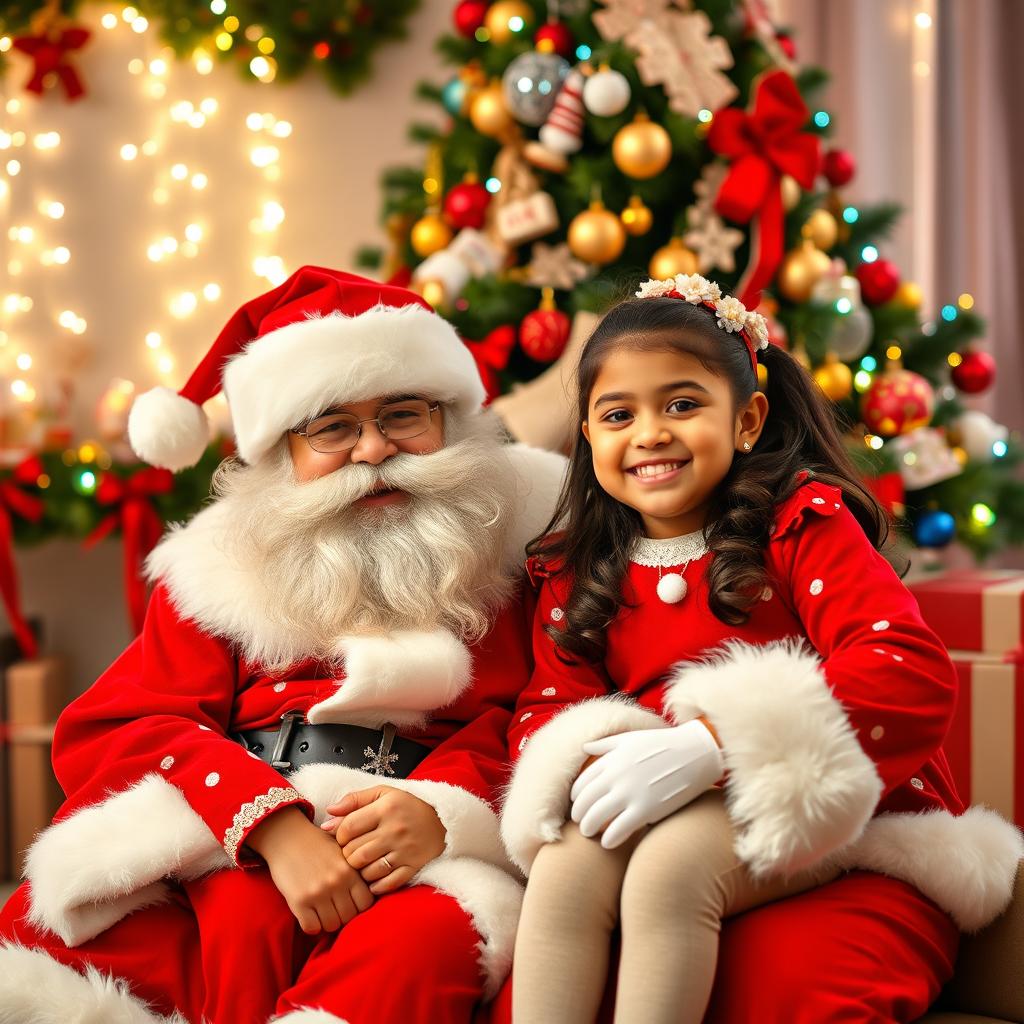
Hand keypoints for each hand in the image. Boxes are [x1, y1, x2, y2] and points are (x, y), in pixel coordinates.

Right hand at [245, 807, 373, 934]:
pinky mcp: (298, 901)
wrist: (286, 836)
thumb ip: (355, 871)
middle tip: (333, 909)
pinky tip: (309, 915)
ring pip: (331, 925)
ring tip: (320, 912)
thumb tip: (370, 889)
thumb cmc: (316, 844)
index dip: (358, 907)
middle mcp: (336, 882)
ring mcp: (318, 892)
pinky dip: (311, 925)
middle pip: (349, 917)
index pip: (366, 903)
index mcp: (350, 870)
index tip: (349, 904)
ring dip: (326, 922)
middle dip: (342, 916)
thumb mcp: (342, 851)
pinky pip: (311, 928)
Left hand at [320, 786, 446, 894]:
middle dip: (347, 854)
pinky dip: (375, 885)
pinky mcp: (413, 867)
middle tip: (352, 850)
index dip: (339, 834)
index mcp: (386, 808)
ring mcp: (404, 851)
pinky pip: (386, 884)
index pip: (348, 827)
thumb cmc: (406, 805)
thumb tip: (328, 812)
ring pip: (367, 870)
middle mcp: (395, 830)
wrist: (442, 820)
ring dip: (359, 870)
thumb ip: (354, 799)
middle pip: (354, 852)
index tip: (344, 836)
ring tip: (362, 862)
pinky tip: (373, 877)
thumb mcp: (383, 793)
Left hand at [569, 720, 723, 849]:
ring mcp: (630, 793)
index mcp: (611, 760)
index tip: (577, 804)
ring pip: (596, 817)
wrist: (694, 754)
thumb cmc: (662, 745)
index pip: (582, 783)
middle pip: (585, 802)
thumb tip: (584, 747)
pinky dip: (608, 839)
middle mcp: (617, 776)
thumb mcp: (630, 739)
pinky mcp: (646, 810)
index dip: (576, 797)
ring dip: (588, 828)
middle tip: (581, 823)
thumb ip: (605, 744)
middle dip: (579, 815)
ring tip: (590, 834)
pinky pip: (618, 830)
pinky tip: (608, 842)